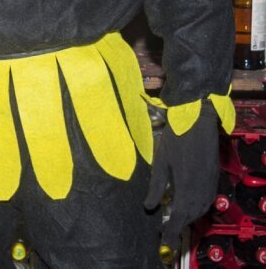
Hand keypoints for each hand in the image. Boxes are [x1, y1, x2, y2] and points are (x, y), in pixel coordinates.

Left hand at [144, 102, 219, 251]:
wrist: (197, 122)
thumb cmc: (175, 140)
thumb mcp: (161, 162)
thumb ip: (156, 186)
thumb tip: (149, 206)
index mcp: (186, 188)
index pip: (179, 217)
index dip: (171, 231)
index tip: (164, 241)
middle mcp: (201, 191)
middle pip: (191, 216)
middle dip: (179, 226)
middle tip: (166, 233)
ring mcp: (210, 185)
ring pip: (200, 210)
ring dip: (188, 218)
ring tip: (175, 222)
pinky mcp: (214, 179)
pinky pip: (207, 201)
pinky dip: (197, 208)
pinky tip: (189, 207)